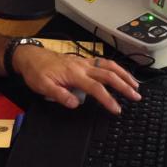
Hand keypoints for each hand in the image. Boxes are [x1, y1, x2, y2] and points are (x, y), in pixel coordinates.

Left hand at [13, 45, 139, 113]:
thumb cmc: (36, 72)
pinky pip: (103, 62)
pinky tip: (120, 73)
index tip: (117, 109)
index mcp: (74, 74)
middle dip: (124, 85)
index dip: (108, 99)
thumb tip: (75, 104)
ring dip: (124, 74)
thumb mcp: (43, 87)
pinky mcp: (83, 60)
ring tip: (135, 84)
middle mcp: (82, 66)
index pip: (96, 88)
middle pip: (109, 74)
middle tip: (136, 96)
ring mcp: (84, 62)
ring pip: (109, 65)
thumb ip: (60, 95)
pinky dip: (115, 68)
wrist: (30, 57)